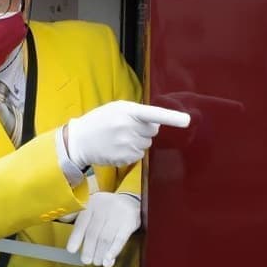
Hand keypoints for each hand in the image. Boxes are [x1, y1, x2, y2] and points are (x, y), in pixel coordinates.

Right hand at [65, 101, 190, 167]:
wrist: (80, 140)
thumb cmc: (100, 121)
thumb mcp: (116, 108)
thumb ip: (136, 113)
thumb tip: (156, 124)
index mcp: (127, 111)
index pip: (154, 114)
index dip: (172, 118)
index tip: (187, 120)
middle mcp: (129, 128)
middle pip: (153, 130)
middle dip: (144, 129)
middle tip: (126, 127)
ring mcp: (127, 144)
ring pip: (146, 143)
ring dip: (137, 141)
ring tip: (119, 137)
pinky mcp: (125, 158)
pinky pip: (139, 154)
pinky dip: (131, 151)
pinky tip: (117, 147)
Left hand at [65, 192, 139, 266]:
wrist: (130, 202)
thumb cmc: (106, 208)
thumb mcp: (91, 206)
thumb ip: (76, 214)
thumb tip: (61, 218)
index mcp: (92, 202)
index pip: (82, 222)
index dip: (75, 237)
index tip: (71, 250)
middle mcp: (104, 206)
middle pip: (93, 232)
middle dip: (88, 249)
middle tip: (86, 260)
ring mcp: (118, 213)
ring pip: (106, 238)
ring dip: (100, 253)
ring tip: (97, 262)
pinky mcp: (130, 221)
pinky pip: (120, 239)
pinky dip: (114, 251)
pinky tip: (108, 259)